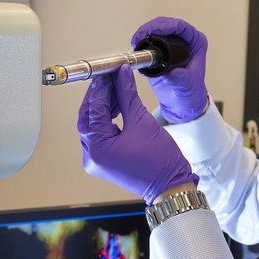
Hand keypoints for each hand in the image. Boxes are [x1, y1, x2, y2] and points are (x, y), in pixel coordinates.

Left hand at [77, 64, 197, 204]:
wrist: (170, 185)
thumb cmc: (160, 161)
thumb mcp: (142, 121)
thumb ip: (127, 95)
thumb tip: (121, 76)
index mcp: (98, 148)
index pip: (94, 109)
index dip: (102, 88)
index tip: (109, 72)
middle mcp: (91, 156)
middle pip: (88, 117)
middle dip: (98, 96)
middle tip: (110, 78)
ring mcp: (96, 160)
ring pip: (92, 125)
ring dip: (102, 107)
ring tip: (116, 89)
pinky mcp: (103, 161)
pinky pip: (99, 135)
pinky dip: (105, 121)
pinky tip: (115, 106)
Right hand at [131, 17, 207, 122]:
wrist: (181, 102)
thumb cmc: (190, 93)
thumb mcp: (187, 86)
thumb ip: (181, 79)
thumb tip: (171, 73)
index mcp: (196, 42)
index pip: (181, 27)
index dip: (166, 25)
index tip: (154, 31)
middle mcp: (183, 40)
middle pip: (165, 24)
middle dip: (151, 27)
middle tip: (140, 37)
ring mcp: (170, 43)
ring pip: (155, 29)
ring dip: (143, 33)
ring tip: (135, 42)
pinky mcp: (158, 49)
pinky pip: (148, 39)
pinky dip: (140, 41)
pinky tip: (135, 47)